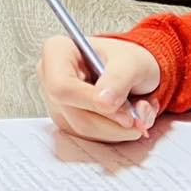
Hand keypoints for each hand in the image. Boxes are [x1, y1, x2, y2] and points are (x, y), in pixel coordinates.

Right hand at [38, 35, 159, 143]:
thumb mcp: (131, 62)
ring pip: (84, 129)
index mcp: (57, 51)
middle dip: (113, 120)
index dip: (91, 101)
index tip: (124, 111)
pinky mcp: (67, 122)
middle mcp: (49, 77)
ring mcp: (56, 102)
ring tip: (138, 110)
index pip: (61, 86)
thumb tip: (104, 103)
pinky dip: (116, 133)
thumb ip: (118, 79)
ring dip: (119, 128)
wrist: (133, 71)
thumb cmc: (128, 60)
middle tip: (140, 114)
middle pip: (74, 113)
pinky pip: (90, 138)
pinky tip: (125, 117)